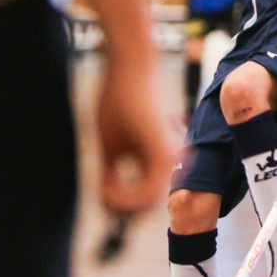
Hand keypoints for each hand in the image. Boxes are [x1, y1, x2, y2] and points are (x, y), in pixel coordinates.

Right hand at [95, 61, 177, 214]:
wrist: (131, 68)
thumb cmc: (119, 101)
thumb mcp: (112, 147)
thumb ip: (112, 177)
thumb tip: (107, 208)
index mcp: (165, 160)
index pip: (145, 201)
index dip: (120, 205)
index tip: (101, 196)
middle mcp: (175, 161)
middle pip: (146, 206)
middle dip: (120, 206)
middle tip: (101, 193)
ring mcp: (173, 158)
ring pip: (147, 203)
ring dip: (122, 201)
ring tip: (104, 186)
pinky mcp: (165, 153)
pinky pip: (148, 192)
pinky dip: (125, 195)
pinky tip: (108, 184)